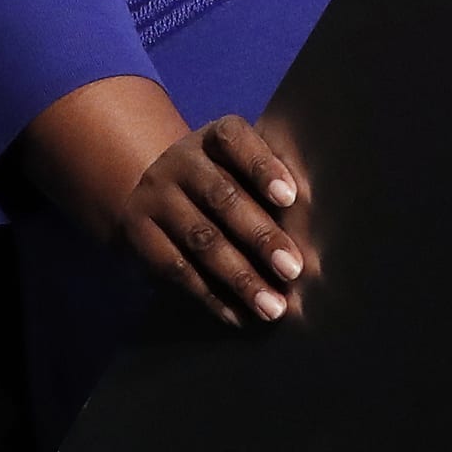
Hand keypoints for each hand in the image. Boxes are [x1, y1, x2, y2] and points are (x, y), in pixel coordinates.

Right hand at [117, 114, 305, 325]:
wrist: (150, 187)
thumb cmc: (225, 175)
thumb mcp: (242, 163)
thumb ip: (274, 180)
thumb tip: (314, 217)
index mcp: (215, 136)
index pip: (236, 141)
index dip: (263, 168)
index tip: (291, 198)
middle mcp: (181, 161)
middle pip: (222, 197)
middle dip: (260, 237)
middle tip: (293, 270)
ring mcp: (155, 197)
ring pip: (200, 239)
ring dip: (239, 277)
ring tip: (271, 306)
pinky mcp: (137, 234)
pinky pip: (175, 269)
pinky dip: (211, 296)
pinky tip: (239, 315)